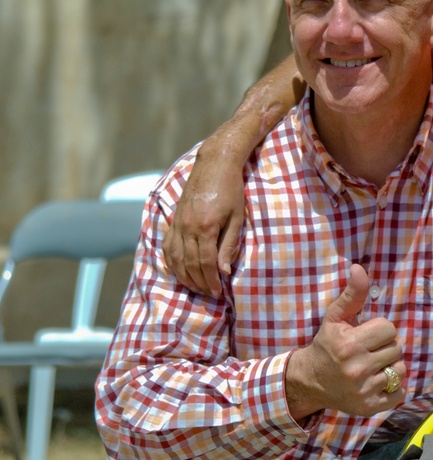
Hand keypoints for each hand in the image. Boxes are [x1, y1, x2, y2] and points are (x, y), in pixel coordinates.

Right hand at [163, 144, 245, 296]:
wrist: (214, 165)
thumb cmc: (231, 189)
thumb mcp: (237, 217)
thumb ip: (229, 244)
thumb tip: (224, 271)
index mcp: (205, 227)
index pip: (206, 262)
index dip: (211, 280)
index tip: (217, 292)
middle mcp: (187, 227)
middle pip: (190, 264)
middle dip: (200, 282)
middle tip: (210, 294)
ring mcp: (177, 224)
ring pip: (175, 258)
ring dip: (185, 277)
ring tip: (196, 288)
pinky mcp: (173, 220)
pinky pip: (167, 247)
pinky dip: (172, 263)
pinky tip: (179, 272)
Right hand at [286, 264, 405, 420]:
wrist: (310, 381)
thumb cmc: (327, 344)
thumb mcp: (335, 317)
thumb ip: (352, 294)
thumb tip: (359, 268)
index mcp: (349, 345)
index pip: (389, 329)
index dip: (380, 330)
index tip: (367, 334)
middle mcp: (357, 369)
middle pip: (396, 348)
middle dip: (385, 347)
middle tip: (369, 351)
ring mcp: (363, 390)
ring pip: (400, 369)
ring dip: (390, 367)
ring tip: (372, 366)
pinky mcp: (369, 407)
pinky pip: (399, 393)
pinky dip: (393, 389)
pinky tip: (376, 382)